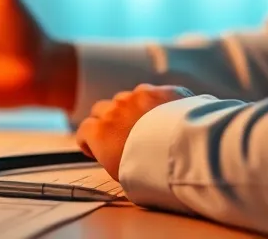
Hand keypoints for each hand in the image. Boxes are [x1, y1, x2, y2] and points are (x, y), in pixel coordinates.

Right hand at [76, 85, 193, 179]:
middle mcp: (114, 110)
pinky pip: (149, 93)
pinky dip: (152, 102)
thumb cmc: (152, 171)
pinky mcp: (158, 91)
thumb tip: (112, 156)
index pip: (84, 130)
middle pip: (102, 110)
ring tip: (145, 125)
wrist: (182, 152)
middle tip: (120, 135)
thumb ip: (109, 158)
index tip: (96, 147)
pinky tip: (163, 115)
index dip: (89, 140)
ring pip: (125, 99)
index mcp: (100, 133)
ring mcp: (136, 97)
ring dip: (130, 110)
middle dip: (108, 120)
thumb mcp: (122, 177)